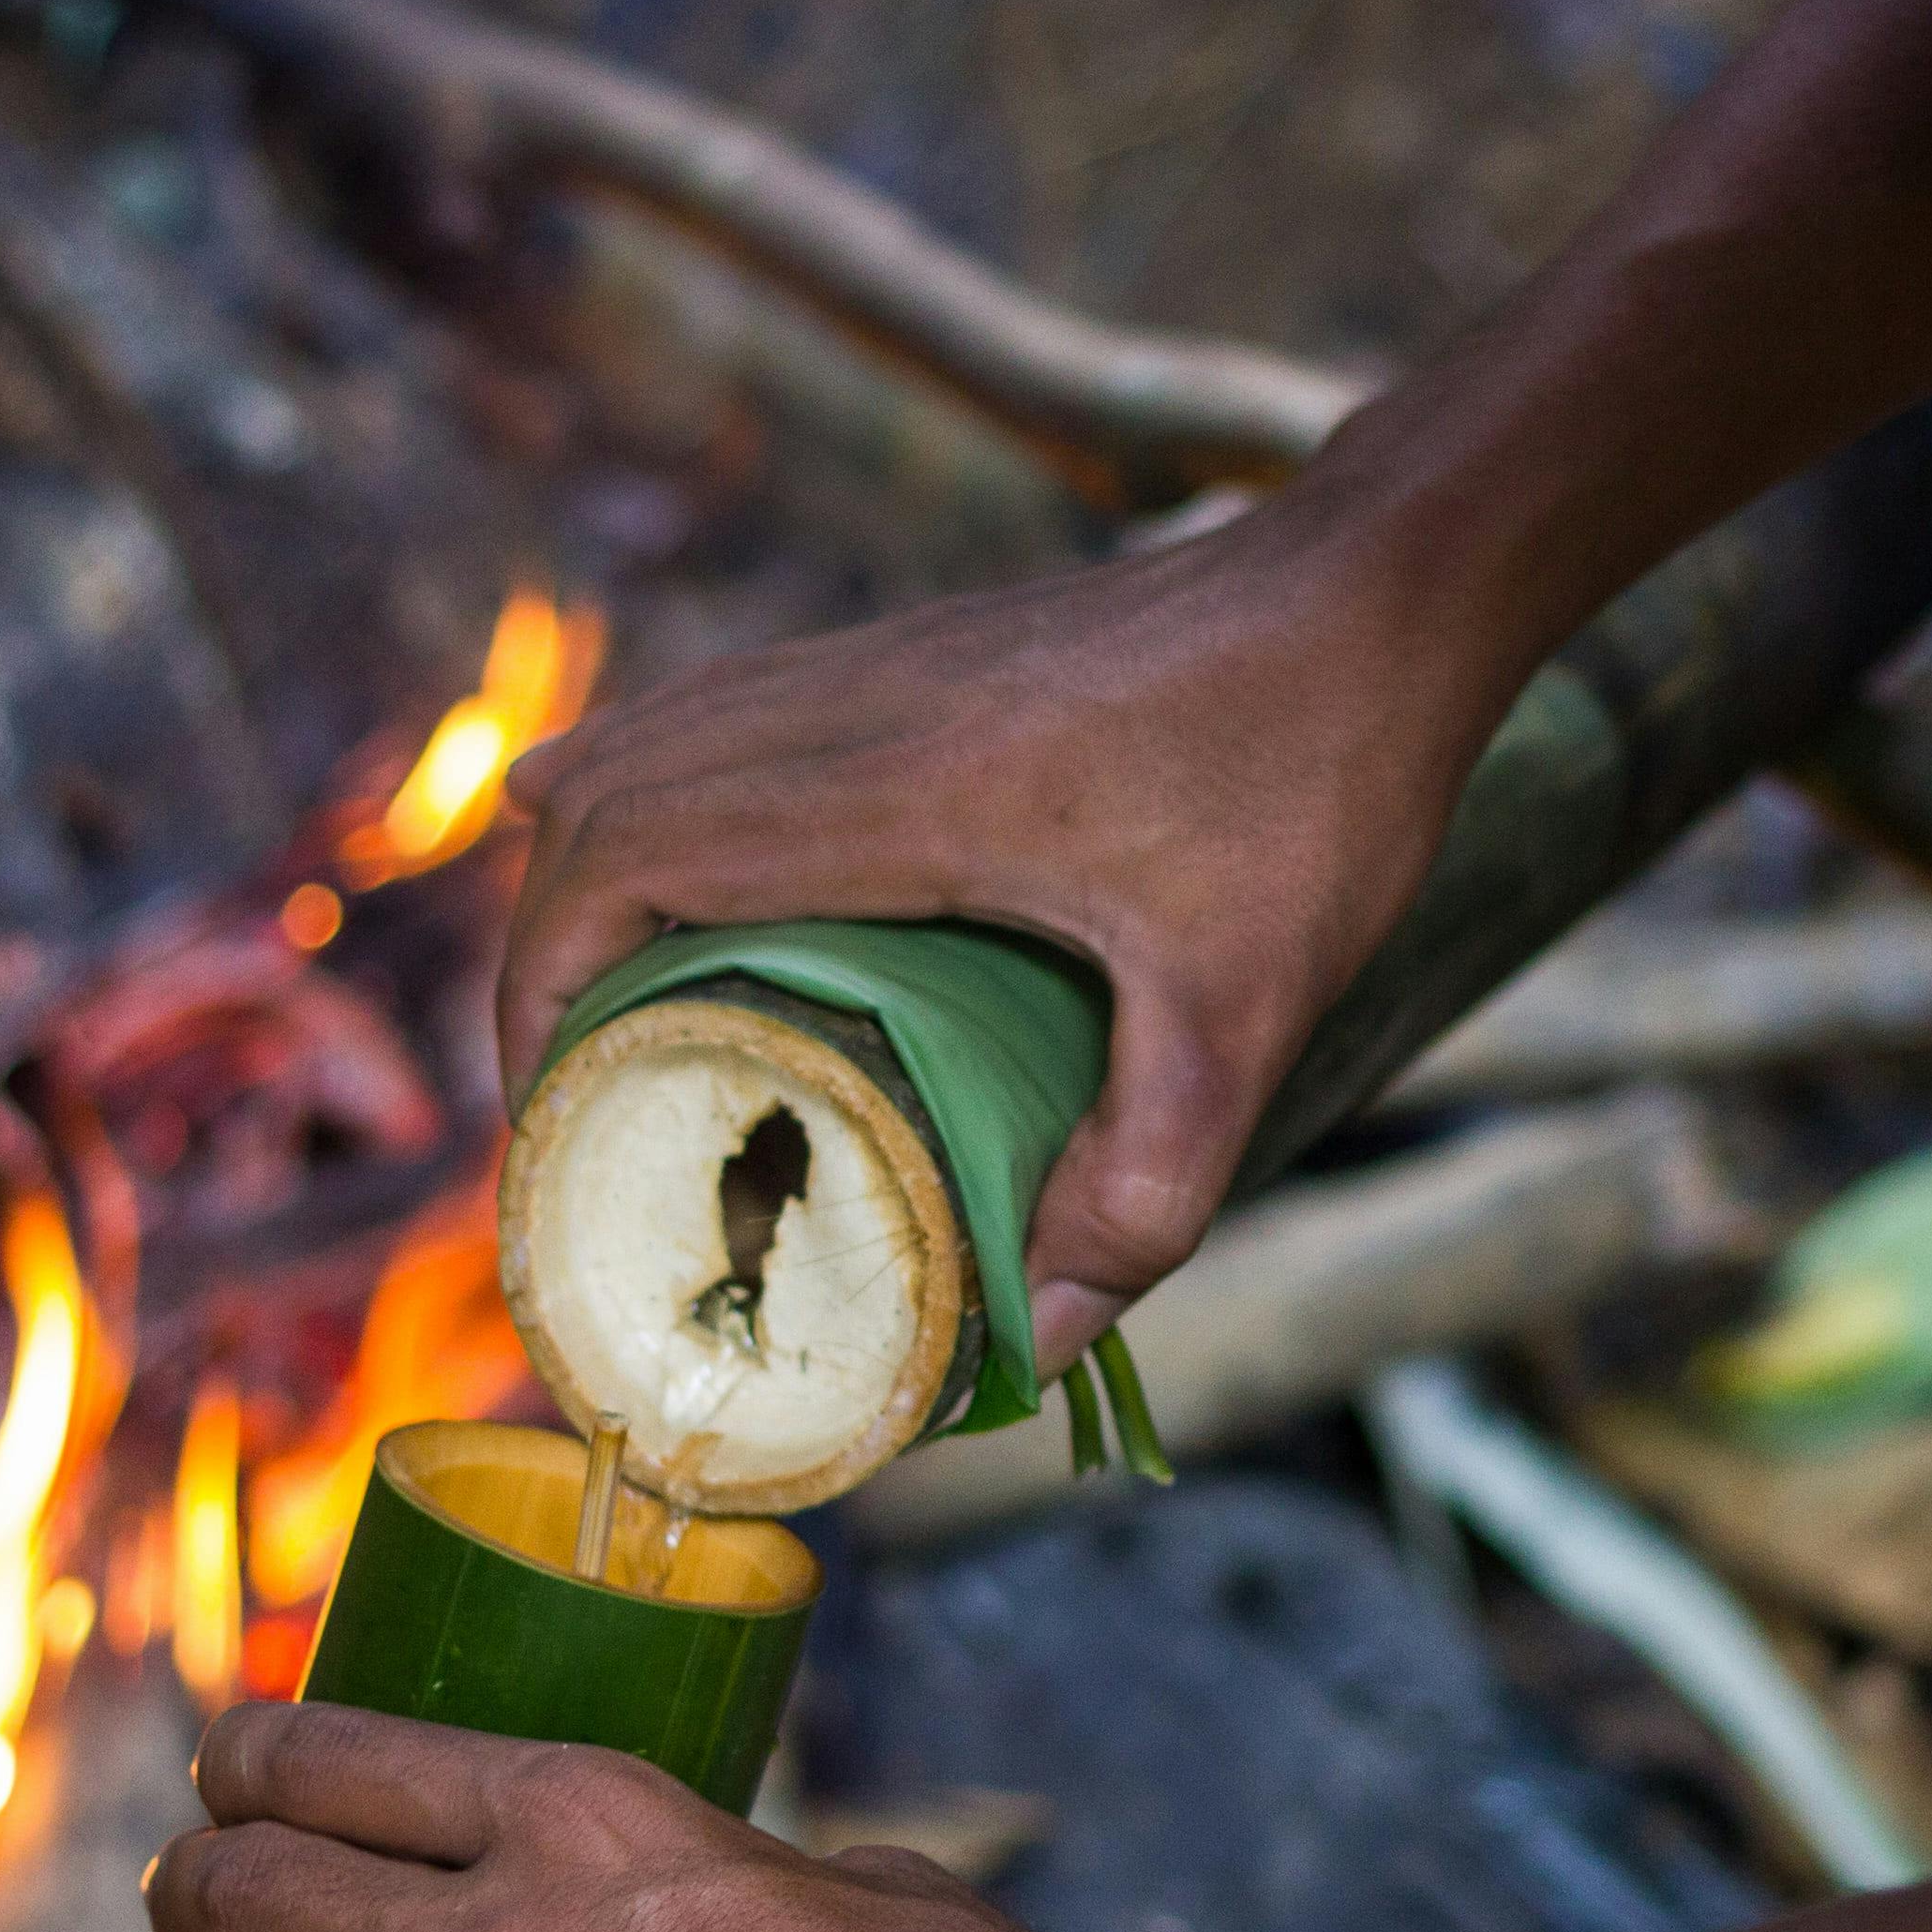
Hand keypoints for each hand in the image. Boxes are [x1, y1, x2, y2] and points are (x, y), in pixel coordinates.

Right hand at [493, 494, 1511, 1375]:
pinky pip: (734, 707)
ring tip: (605, 999)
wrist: (1386, 587)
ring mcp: (889, 659)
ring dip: (598, 858)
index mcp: (903, 790)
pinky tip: (685, 855)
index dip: (545, 980)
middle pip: (608, 797)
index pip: (630, 856)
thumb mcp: (1249, 1012)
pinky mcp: (928, 645)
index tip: (549, 1102)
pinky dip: (669, 787)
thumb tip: (1043, 1343)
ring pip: (661, 734)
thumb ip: (1149, 1184)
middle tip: (575, 1089)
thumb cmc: (1318, 777)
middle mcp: (862, 704)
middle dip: (550, 945)